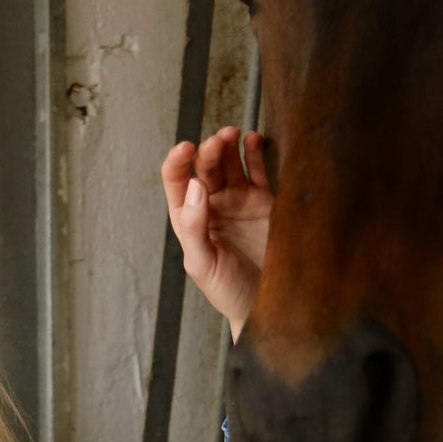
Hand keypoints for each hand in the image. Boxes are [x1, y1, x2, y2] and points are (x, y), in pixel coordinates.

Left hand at [161, 126, 272, 342]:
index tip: (186, 149)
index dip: (178, 161)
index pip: (176, 180)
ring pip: (229, 162)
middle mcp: (211, 205)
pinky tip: (254, 140)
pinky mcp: (264, 202)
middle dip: (209, 149)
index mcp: (189, 218)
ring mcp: (238, 201)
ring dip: (229, 145)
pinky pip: (257, 169)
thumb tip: (194, 186)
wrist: (266, 307)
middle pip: (205, 166)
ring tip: (234, 134)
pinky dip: (255, 152)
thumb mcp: (202, 264)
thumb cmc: (227, 292)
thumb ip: (194, 226)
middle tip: (219, 141)